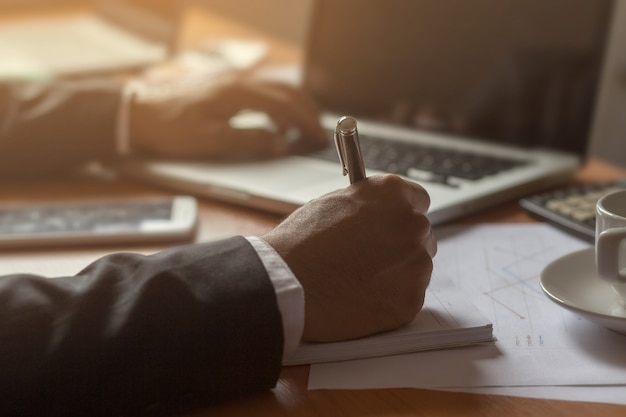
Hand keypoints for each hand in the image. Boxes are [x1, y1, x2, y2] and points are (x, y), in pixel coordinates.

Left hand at [128, 75, 327, 159]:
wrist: (140, 114)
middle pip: (287, 92)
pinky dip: (279, 107)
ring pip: (277, 90)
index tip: (319, 138)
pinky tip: (276, 124)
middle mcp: (239, 83)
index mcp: (238, 93)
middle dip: (307, 113)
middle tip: (319, 135)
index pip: (285, 105)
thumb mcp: (211, 141)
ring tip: (305, 129)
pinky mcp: (227, 90)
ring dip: (295, 108)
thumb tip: (281, 143)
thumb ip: (249, 141)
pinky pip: (264, 93)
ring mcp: (233, 84)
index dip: (305, 123)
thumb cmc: (171, 129)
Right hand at [263, 174, 436, 341]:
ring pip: (417, 268)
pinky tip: (361, 298)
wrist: (286, 283)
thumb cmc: (301, 242)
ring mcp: (416, 265)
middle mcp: (412, 225)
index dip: (399, 214)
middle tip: (369, 257)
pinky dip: (390, 300)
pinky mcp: (410, 301)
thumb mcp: (333, 203)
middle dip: (400, 244)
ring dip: (397, 273)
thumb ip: (367, 205)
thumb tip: (377, 213)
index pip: (417, 200)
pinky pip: (408, 297)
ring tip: (359, 280)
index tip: (390, 225)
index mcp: (393, 194)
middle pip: (420, 235)